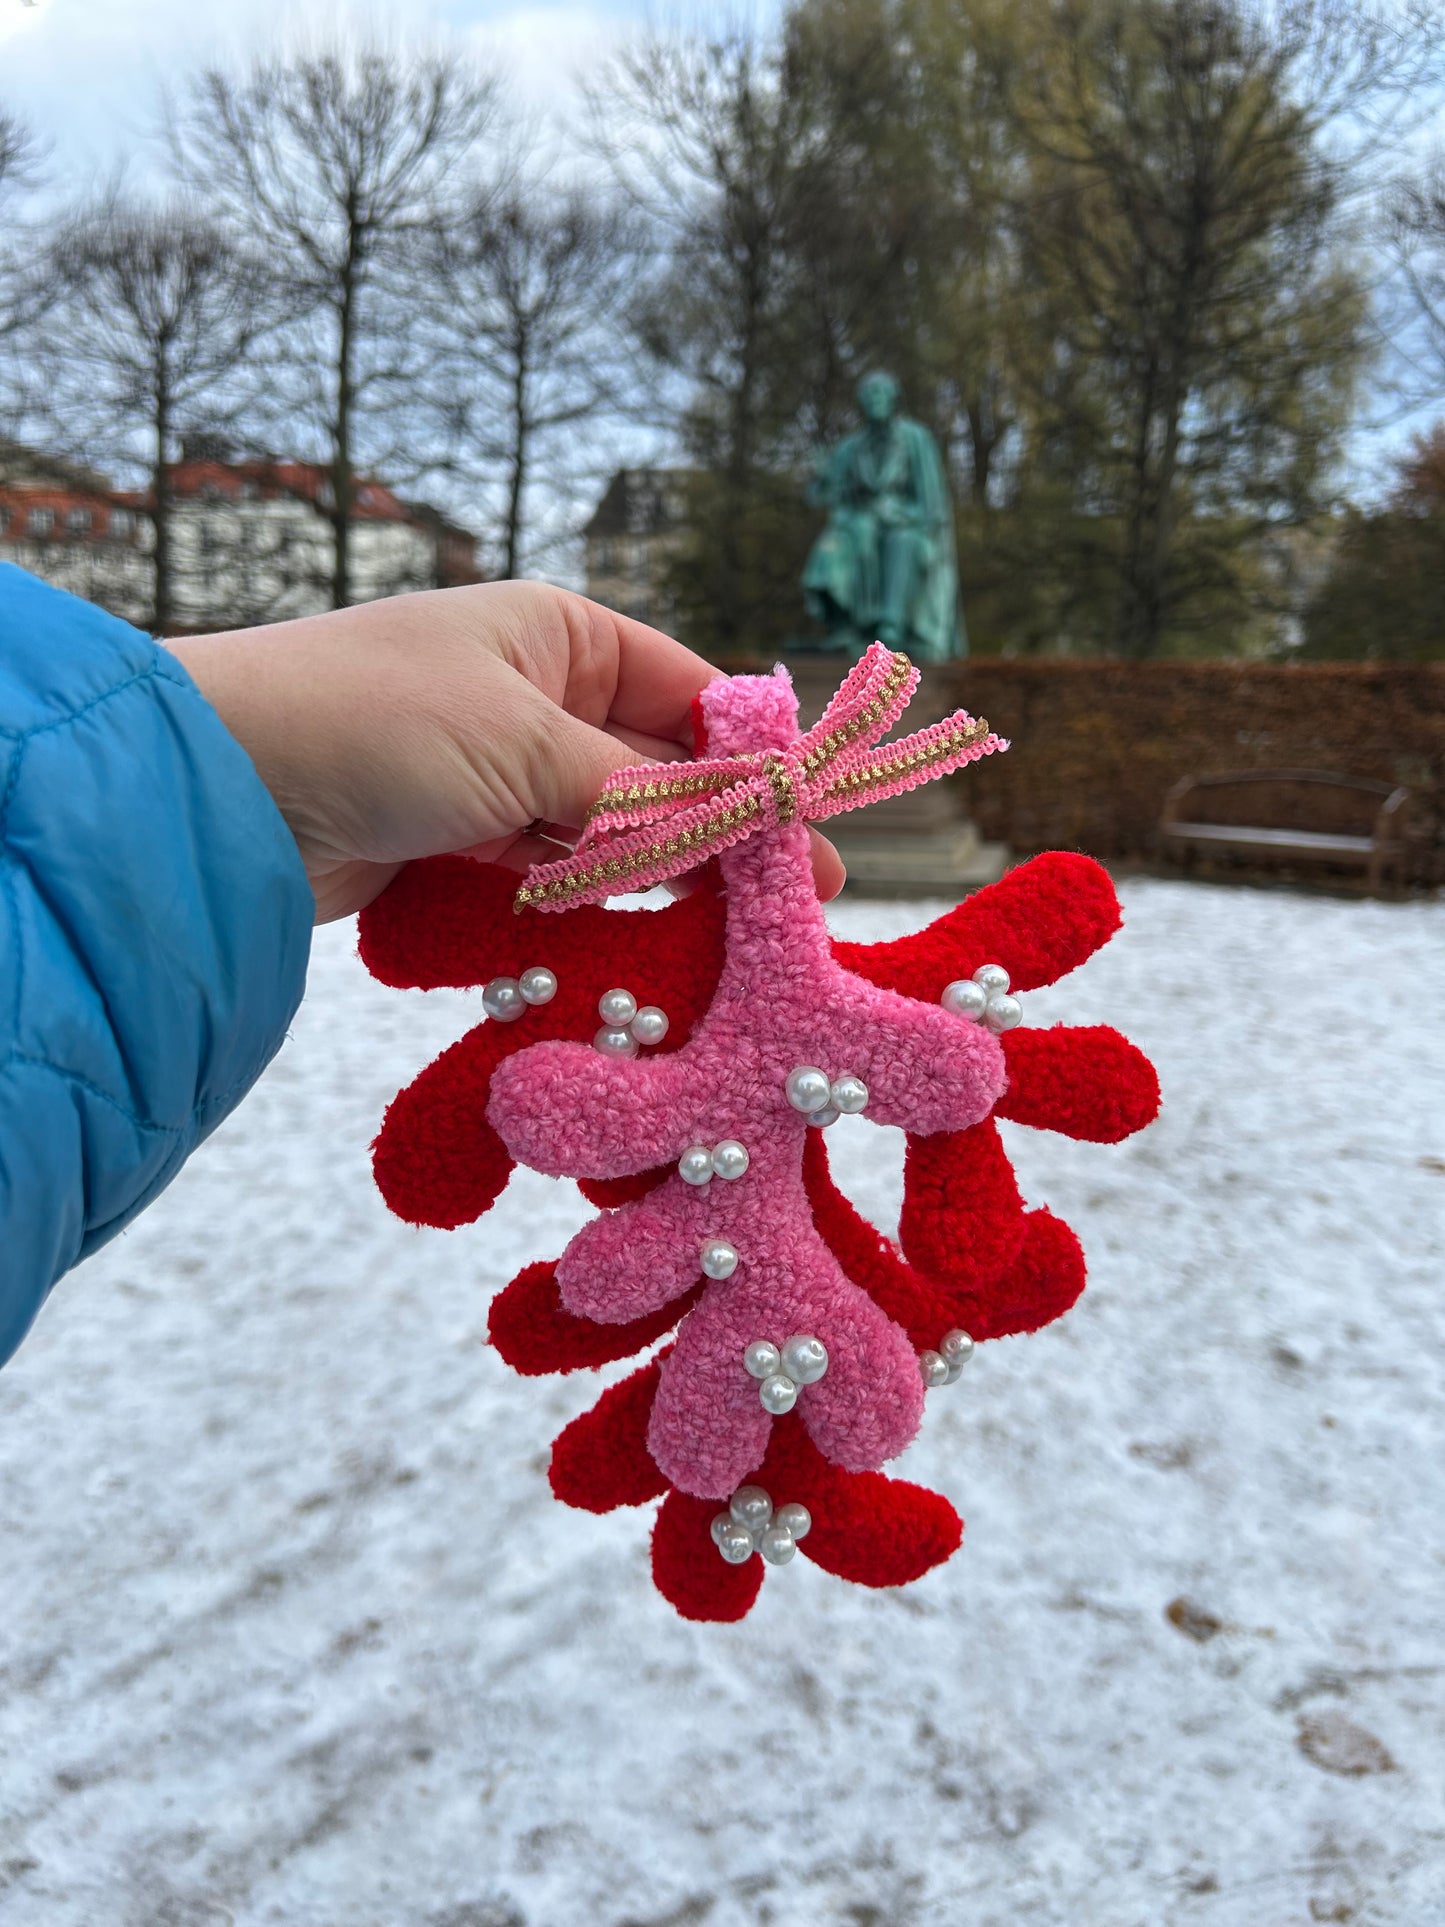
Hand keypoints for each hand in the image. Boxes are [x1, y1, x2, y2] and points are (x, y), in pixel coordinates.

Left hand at [170, 581, 845, 923]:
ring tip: (728, 949)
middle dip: (714, 840)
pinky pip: (548, 881)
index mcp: (560, 637)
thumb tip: (761, 823)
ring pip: (605, 837)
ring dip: (654, 886)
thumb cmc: (372, 721)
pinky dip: (587, 913)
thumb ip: (647, 797)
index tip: (810, 838)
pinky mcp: (455, 846)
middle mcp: (534, 697)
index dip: (754, 766)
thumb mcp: (528, 746)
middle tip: (791, 917)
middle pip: (655, 775)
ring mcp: (494, 774)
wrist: (216, 787)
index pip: (691, 697)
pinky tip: (639, 952)